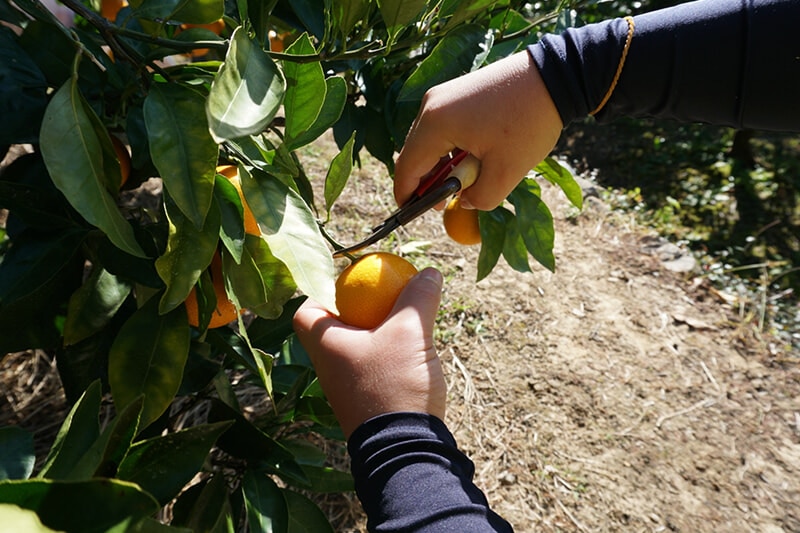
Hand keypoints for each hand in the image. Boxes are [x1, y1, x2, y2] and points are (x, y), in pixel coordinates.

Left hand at [292, 268, 445, 437]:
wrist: (404, 450)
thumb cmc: (395, 386)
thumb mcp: (411, 332)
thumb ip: (418, 298)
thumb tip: (429, 271)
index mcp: (326, 346)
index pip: (305, 312)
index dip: (321, 292)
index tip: (346, 283)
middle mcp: (329, 368)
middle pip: (332, 328)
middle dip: (356, 311)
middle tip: (381, 299)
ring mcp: (345, 389)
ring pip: (354, 349)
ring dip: (375, 334)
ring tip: (401, 323)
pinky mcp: (365, 404)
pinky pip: (369, 369)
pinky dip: (384, 356)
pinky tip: (410, 353)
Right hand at [394, 50, 562, 210]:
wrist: (554, 76)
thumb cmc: (528, 123)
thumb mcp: (505, 173)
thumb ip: (479, 198)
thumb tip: (464, 200)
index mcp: (435, 124)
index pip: (407, 168)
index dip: (406, 195)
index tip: (411, 214)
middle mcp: (431, 105)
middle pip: (415, 153)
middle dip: (426, 181)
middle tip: (444, 202)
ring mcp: (443, 95)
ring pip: (429, 140)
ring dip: (441, 164)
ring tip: (464, 181)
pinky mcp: (457, 91)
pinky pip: (442, 126)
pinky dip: (450, 147)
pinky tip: (472, 157)